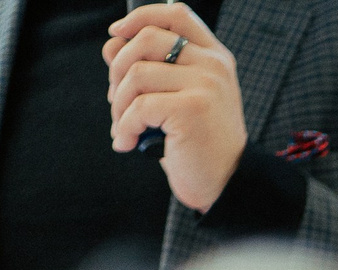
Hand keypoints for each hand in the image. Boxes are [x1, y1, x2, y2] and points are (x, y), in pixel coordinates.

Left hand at [105, 4, 245, 213]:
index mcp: (214, 58)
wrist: (227, 184)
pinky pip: (139, 106)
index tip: (116, 33)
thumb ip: (148, 68)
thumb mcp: (175, 99)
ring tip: (122, 127)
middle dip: (118, 68)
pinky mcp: (191, 109)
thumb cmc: (199, 144)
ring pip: (136, 73)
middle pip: (147, 39)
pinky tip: (128, 143)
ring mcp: (205, 86)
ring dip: (118, 103)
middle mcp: (213, 66)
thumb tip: (111, 45)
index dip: (140, 17)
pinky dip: (124, 127)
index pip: (175, 15)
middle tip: (116, 101)